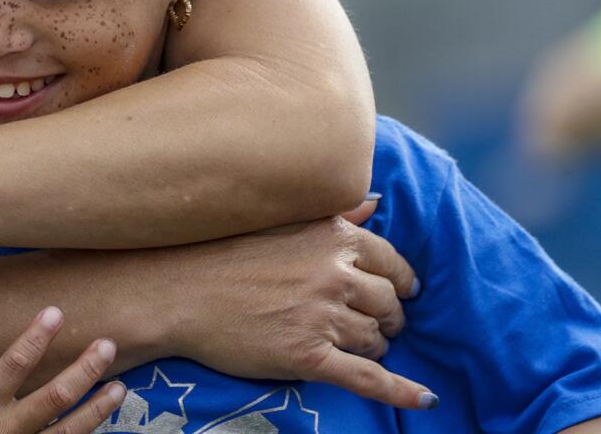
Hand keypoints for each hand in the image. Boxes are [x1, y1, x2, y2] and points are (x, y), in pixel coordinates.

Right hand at [0, 307, 125, 433]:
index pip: (16, 364)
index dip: (37, 337)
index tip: (56, 312)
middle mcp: (5, 429)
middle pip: (54, 396)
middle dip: (84, 369)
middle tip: (107, 345)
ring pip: (67, 432)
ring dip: (96, 409)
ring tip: (119, 387)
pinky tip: (102, 426)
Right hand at [147, 197, 438, 410]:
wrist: (176, 291)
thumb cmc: (222, 253)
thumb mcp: (282, 223)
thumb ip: (335, 216)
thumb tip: (375, 201)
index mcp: (333, 238)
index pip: (392, 263)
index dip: (400, 282)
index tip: (400, 292)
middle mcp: (335, 275)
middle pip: (388, 305)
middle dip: (387, 318)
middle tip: (373, 324)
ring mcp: (323, 318)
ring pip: (375, 340)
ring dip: (373, 347)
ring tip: (353, 346)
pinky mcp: (310, 357)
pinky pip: (368, 378)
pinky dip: (401, 391)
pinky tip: (424, 399)